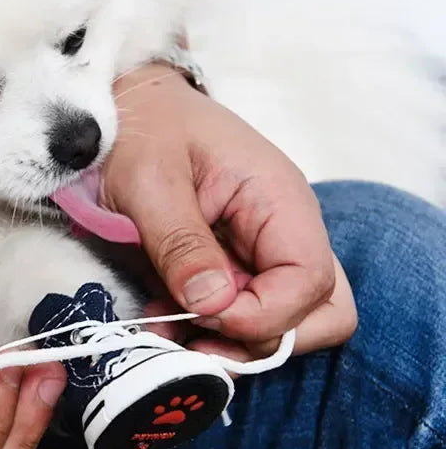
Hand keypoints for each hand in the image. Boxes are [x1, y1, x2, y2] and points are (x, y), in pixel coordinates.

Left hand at [102, 64, 356, 359]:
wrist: (129, 108)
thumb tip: (212, 304)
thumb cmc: (142, 129)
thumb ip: (180, 243)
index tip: (203, 317)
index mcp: (278, 197)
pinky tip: (163, 317)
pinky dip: (207, 327)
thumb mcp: (149, 183)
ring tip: (168, 329)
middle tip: (196, 337)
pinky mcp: (234, 259)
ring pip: (284, 319)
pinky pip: (240, 308)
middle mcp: (284, 226)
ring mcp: (262, 245)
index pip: (311, 280)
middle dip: (261, 338)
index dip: (264, 316)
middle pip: (318, 310)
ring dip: (230, 339)